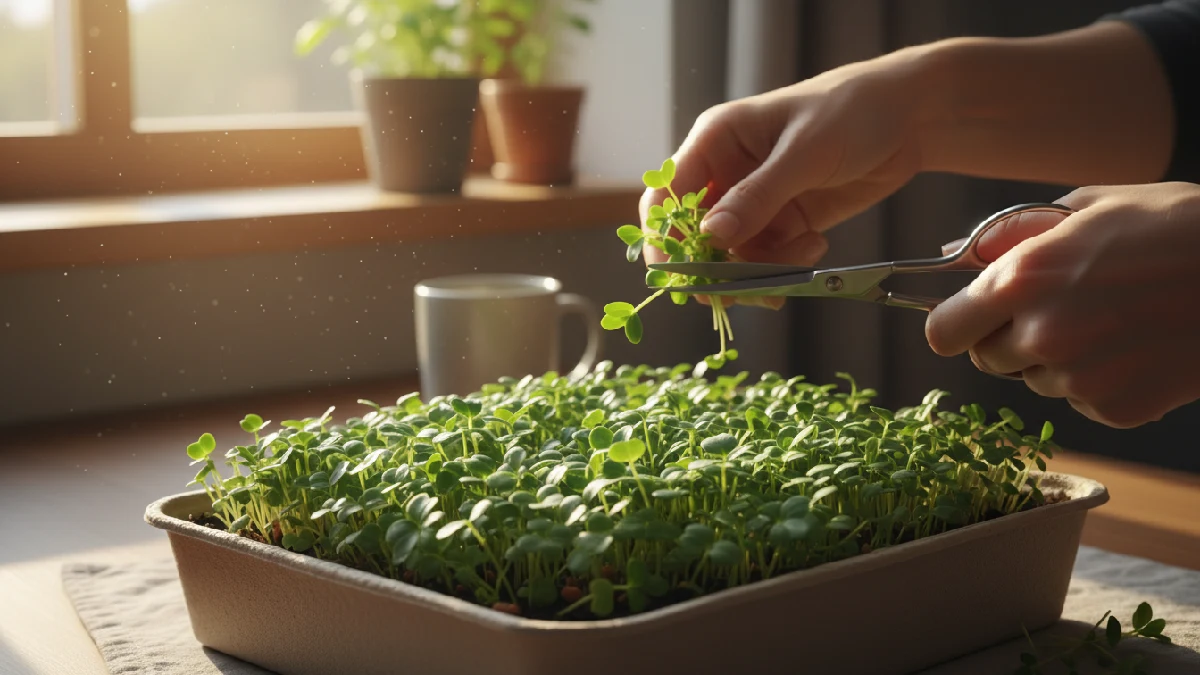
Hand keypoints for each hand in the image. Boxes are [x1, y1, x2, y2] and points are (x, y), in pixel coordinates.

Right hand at [639, 48, 931, 307]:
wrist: (911, 117)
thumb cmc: (852, 111)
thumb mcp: (804, 152)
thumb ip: (757, 196)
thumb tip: (710, 237)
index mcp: (715, 142)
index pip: (667, 196)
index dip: (664, 237)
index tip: (680, 275)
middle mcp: (726, 174)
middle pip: (695, 237)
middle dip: (717, 267)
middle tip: (745, 290)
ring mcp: (755, 202)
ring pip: (733, 256)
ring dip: (760, 270)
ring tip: (803, 257)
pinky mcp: (784, 221)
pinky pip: (767, 259)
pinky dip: (786, 267)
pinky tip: (816, 247)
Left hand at [925, 183, 1199, 428]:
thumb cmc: (1178, 226)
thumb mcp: (1091, 207)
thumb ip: (1013, 234)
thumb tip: (956, 255)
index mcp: (1022, 279)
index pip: (942, 332)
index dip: (956, 324)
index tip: (973, 316)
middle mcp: (1040, 333)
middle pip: (986, 360)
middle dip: (1009, 338)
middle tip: (1059, 308)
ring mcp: (1078, 377)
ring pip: (1034, 382)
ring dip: (1056, 360)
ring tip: (1111, 321)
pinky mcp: (1116, 408)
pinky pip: (1080, 401)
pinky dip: (1099, 382)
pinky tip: (1137, 347)